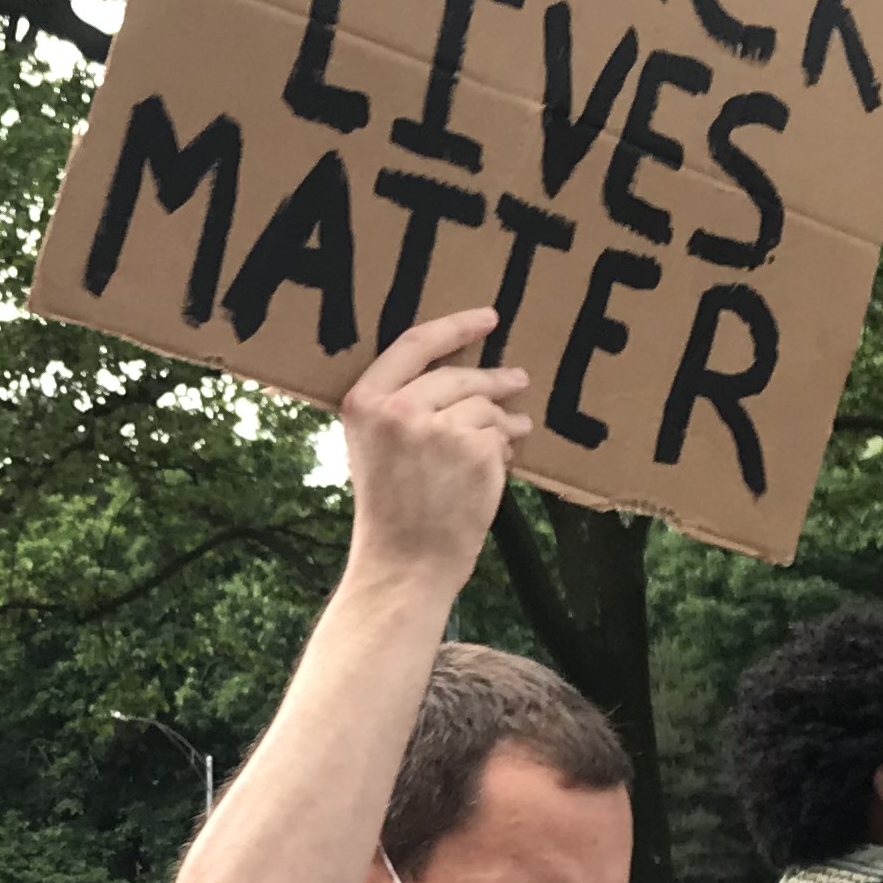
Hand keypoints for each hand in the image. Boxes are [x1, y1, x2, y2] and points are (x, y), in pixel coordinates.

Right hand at [336, 306, 525, 599]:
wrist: (404, 564)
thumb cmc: (390, 510)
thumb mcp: (374, 446)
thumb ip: (400, 404)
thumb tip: (461, 371)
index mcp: (364, 402)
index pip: (414, 345)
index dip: (455, 327)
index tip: (488, 318)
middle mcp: (398, 410)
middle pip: (457, 375)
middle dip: (494, 379)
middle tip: (519, 381)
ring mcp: (438, 430)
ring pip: (484, 406)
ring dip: (501, 423)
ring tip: (506, 439)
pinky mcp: (474, 451)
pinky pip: (500, 435)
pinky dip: (503, 451)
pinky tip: (493, 470)